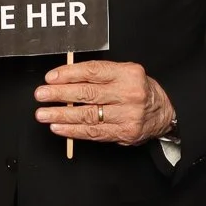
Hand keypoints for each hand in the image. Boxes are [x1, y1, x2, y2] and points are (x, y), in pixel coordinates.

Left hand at [33, 60, 175, 145]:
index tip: (50, 78)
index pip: (93, 72)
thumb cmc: (138, 90)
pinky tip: (58, 127)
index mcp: (128, 73)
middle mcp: (129, 94)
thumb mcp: (125, 73)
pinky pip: (94, 132)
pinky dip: (73, 131)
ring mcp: (127, 115)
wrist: (164, 113)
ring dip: (61, 116)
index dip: (69, 74)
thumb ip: (99, 74)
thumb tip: (64, 78)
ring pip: (88, 115)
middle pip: (88, 94)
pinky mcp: (124, 133)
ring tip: (43, 114)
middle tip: (41, 95)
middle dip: (60, 95)